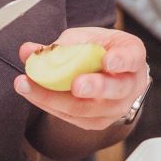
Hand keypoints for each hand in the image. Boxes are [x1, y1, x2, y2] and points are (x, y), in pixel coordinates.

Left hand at [15, 27, 150, 131]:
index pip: (131, 59)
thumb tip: (27, 51)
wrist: (111, 75)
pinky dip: (48, 104)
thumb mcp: (88, 38)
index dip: (121, 61)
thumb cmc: (102, 51)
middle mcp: (130, 86)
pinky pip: (71, 116)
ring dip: (53, 97)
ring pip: (86, 108)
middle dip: (94, 87)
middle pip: (115, 90)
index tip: (108, 61)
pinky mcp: (96, 122)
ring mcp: (114, 108)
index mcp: (132, 57)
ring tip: (28, 85)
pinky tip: (31, 93)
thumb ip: (62, 44)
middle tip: (76, 84)